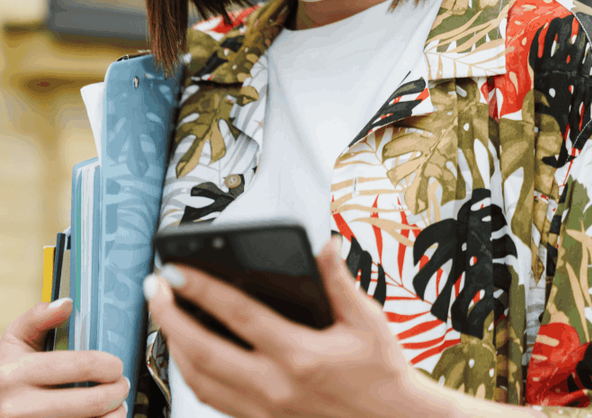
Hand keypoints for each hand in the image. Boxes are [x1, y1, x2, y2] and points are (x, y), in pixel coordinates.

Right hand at [0, 299, 129, 417]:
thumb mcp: (10, 344)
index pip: (79, 366)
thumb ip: (37, 319)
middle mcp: (19, 406)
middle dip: (117, 392)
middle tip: (121, 386)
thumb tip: (66, 304)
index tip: (116, 366)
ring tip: (114, 405)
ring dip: (113, 414)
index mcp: (17, 373)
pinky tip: (99, 417)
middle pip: (91, 402)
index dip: (108, 366)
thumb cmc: (2, 376)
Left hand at [144, 239, 420, 417]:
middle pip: (200, 349)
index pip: (237, 315)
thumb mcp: (368, 321)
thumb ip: (339, 281)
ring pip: (198, 378)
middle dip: (168, 315)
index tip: (174, 268)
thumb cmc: (382, 372)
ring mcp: (263, 409)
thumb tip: (323, 244)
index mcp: (300, 355)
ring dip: (173, 345)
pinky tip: (188, 351)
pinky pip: (211, 397)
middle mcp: (275, 386)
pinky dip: (191, 372)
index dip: (200, 289)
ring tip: (165, 314)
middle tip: (153, 287)